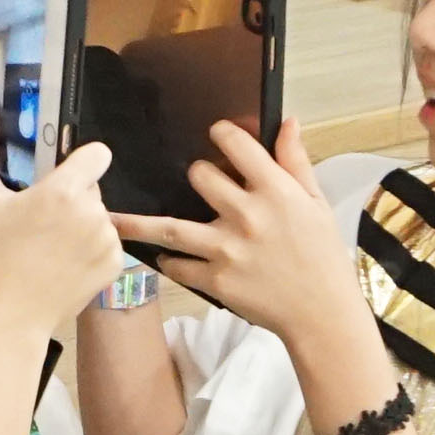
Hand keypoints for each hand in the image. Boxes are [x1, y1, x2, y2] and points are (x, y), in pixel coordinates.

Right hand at [0, 136, 130, 337]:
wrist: (9, 317)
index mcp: (64, 191)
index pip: (98, 154)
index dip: (79, 163)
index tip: (56, 181)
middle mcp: (94, 213)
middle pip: (92, 187)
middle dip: (71, 197)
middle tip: (39, 224)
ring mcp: (107, 242)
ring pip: (99, 215)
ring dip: (80, 224)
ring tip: (48, 247)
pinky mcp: (114, 266)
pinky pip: (107, 244)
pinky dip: (90, 250)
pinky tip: (62, 264)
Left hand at [115, 119, 370, 393]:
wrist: (322, 312)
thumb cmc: (322, 256)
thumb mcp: (316, 203)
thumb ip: (295, 161)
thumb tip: (285, 122)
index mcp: (276, 191)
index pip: (238, 146)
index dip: (223, 132)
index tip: (216, 131)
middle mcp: (248, 216)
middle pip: (200, 177)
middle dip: (197, 174)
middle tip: (199, 180)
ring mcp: (228, 250)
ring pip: (171, 226)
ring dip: (139, 222)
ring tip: (112, 219)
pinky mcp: (217, 281)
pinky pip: (179, 266)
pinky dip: (168, 260)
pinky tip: (162, 255)